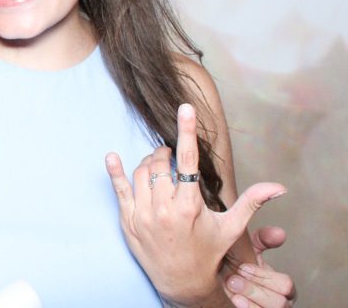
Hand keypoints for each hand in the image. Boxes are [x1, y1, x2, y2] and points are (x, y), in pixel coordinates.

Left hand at [105, 104, 286, 307]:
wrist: (182, 282)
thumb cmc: (208, 252)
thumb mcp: (231, 227)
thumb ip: (251, 202)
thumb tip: (278, 187)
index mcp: (191, 206)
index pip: (188, 160)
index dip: (187, 131)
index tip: (186, 108)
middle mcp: (165, 209)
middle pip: (160, 164)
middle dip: (165, 152)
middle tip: (169, 154)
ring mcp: (144, 214)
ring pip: (141, 173)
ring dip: (149, 162)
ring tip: (158, 165)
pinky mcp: (128, 220)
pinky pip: (118, 190)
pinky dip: (114, 171)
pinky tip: (112, 157)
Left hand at [224, 227, 295, 307]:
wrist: (214, 282)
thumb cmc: (233, 266)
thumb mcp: (247, 250)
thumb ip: (262, 240)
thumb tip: (280, 233)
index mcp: (281, 285)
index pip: (286, 285)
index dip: (264, 276)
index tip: (242, 267)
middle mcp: (279, 301)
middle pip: (281, 301)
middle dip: (255, 289)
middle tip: (233, 279)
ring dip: (249, 298)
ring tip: (231, 289)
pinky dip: (247, 307)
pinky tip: (234, 300)